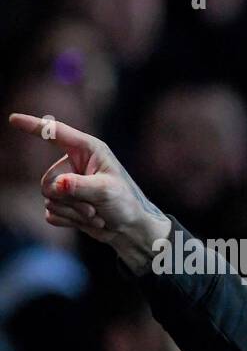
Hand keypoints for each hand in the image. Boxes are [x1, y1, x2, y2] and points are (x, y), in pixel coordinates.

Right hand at [7, 113, 171, 273]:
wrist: (129, 230)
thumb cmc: (125, 203)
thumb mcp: (107, 191)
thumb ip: (81, 186)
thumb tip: (56, 186)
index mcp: (87, 150)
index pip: (55, 133)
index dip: (33, 126)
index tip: (13, 120)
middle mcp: (74, 164)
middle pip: (48, 181)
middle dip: (69, 199)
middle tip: (93, 208)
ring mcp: (66, 184)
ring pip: (49, 199)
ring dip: (73, 212)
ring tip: (95, 215)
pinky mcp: (63, 204)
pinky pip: (51, 213)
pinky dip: (70, 221)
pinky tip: (88, 221)